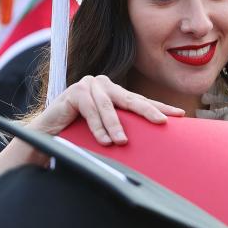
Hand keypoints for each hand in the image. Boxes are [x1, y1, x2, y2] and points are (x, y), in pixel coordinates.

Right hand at [30, 75, 183, 144]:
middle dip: (148, 111)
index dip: (159, 107)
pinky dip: (97, 127)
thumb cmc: (79, 135)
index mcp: (115, 93)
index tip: (180, 115)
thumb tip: (150, 141)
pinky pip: (90, 110)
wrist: (47, 137)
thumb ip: (123, 129)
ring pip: (108, 106)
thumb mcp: (106, 131)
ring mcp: (89, 85)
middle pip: (130, 99)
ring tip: (122, 142)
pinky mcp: (74, 92)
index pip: (140, 100)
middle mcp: (104, 85)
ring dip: (115, 126)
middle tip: (162, 122)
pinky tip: (104, 140)